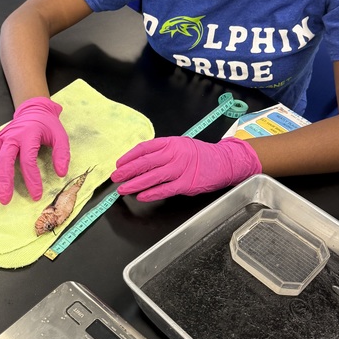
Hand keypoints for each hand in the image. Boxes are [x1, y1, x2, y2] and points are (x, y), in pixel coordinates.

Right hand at [0, 97, 69, 203]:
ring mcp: (1, 138)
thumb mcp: (60, 136)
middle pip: (5, 159)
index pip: (28, 160)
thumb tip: (61, 173)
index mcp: (28, 135)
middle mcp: (12, 136)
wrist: (34, 110)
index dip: (32, 179)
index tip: (36, 195)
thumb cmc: (47, 126)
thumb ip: (62, 154)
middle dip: (4, 181)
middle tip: (5, 199)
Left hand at [111, 136, 261, 201]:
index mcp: (171, 142)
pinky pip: (165, 189)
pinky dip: (151, 193)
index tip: (118, 164)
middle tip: (115, 177)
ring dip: (135, 184)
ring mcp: (181, 169)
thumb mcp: (180, 145)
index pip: (144, 148)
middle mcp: (174, 154)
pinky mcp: (187, 184)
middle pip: (145, 162)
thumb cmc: (199, 155)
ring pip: (152, 177)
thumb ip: (162, 151)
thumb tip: (139, 161)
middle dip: (127, 171)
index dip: (129, 157)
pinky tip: (141, 196)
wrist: (223, 162)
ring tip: (123, 189)